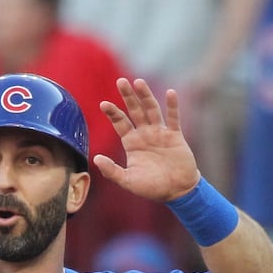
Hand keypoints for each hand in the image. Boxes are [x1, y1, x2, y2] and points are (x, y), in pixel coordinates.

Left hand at [93, 78, 201, 202]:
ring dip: (146, 96)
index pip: (120, 123)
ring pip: (152, 110)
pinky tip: (170, 93)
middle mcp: (144, 134)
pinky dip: (172, 106)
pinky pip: (173, 118)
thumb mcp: (128, 181)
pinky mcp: (175, 136)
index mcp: (131, 143)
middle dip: (128, 96)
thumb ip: (112, 171)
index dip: (113, 113)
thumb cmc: (151, 187)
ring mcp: (160, 133)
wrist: (176, 191)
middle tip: (120, 81)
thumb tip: (95, 159)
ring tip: (138, 82)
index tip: (103, 104)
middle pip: (134, 111)